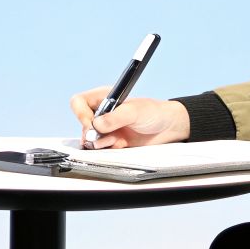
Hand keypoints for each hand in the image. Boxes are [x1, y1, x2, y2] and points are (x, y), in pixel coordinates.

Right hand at [69, 87, 189, 148]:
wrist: (169, 128)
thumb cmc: (154, 112)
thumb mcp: (134, 111)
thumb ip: (114, 118)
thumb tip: (95, 126)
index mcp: (104, 98)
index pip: (79, 102)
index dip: (81, 114)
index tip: (91, 124)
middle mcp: (103, 113)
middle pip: (82, 124)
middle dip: (91, 133)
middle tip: (104, 138)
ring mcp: (107, 129)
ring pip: (90, 139)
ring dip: (100, 142)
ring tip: (116, 141)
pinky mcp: (113, 142)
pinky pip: (100, 149)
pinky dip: (107, 150)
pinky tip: (120, 145)